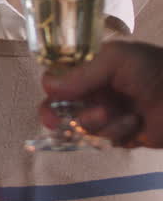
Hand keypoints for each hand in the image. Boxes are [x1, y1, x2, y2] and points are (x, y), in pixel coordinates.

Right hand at [40, 40, 162, 148]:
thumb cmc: (156, 73)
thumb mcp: (119, 60)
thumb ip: (82, 72)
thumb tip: (47, 86)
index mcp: (92, 65)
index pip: (57, 75)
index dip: (52, 87)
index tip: (54, 96)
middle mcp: (94, 89)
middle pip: (58, 105)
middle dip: (62, 114)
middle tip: (60, 124)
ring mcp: (105, 112)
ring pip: (79, 125)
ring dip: (99, 124)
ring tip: (126, 117)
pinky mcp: (118, 134)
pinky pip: (101, 140)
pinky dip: (117, 134)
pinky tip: (136, 126)